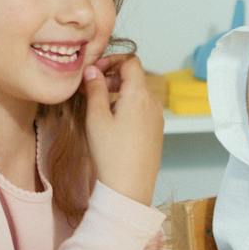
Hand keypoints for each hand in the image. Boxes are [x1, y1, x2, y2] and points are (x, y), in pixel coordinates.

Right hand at [82, 52, 163, 205]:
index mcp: (139, 95)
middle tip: (91, 87)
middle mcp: (153, 103)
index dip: (111, 60)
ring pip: (138, 93)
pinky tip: (112, 121)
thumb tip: (93, 71)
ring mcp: (157, 118)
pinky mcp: (156, 132)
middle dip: (113, 76)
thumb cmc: (111, 154)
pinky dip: (127, 105)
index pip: (130, 61)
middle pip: (135, 76)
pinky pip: (142, 108)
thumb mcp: (96, 118)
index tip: (94, 71)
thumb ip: (95, 89)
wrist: (129, 188)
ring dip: (120, 91)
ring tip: (99, 105)